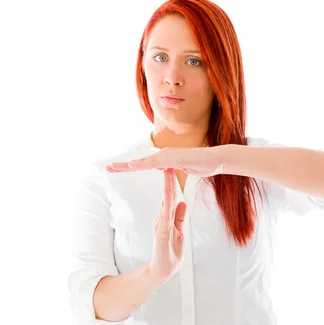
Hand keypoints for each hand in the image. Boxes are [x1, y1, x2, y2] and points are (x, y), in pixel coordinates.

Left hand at [106, 146, 226, 176]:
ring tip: (113, 167)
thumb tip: (165, 169)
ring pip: (144, 161)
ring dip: (128, 165)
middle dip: (123, 165)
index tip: (117, 169)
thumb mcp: (184, 169)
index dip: (130, 166)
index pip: (144, 164)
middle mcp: (164, 155)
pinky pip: (155, 163)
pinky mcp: (174, 158)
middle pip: (139, 161)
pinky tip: (132, 166)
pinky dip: (142, 164)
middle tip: (106, 167)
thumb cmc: (203, 164)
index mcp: (165, 159)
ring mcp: (168, 155)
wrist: (217, 159)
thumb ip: (173, 169)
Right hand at [148, 168, 186, 283]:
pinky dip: (167, 206)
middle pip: (167, 196)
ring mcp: (161, 225)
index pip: (171, 197)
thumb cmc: (169, 253)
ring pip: (165, 203)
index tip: (175, 168)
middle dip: (168, 180)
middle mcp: (162, 219)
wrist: (162, 271)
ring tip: (168, 173)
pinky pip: (165, 217)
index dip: (173, 183)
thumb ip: (180, 218)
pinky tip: (169, 198)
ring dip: (167, 188)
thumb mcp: (179, 232)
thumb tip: (182, 203)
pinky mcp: (162, 234)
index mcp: (167, 218)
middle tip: (169, 162)